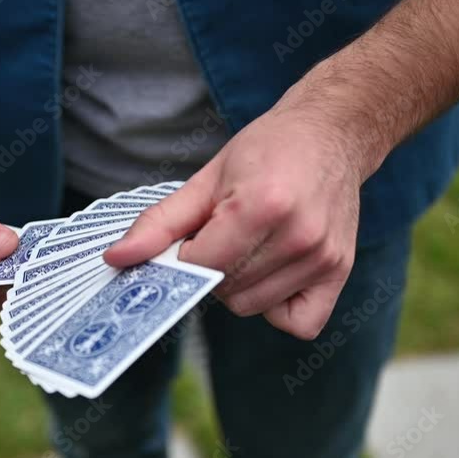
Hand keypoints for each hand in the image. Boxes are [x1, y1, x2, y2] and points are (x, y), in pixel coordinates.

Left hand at [105, 107, 372, 339]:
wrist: (331, 133)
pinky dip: (278, 308)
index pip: (200, 265)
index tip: (193, 236)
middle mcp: (299, 236)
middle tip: (225, 235)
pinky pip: (298, 324)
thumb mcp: (206, 179)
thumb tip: (117, 259)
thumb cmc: (267, 151)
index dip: (186, 255)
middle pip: (225, 291)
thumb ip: (160, 223)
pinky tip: (273, 274)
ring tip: (250, 246)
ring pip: (252, 306)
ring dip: (239, 285)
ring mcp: (324, 257)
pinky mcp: (341, 271)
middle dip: (212, 269)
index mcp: (262, 206)